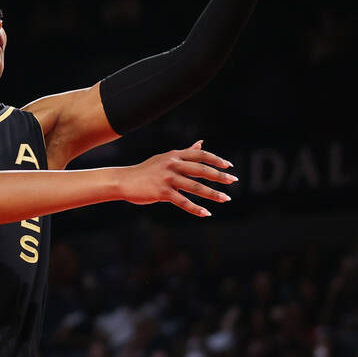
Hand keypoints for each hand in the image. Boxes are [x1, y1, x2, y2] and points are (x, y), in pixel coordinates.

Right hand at [119, 140, 235, 216]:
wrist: (124, 181)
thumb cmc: (146, 170)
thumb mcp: (165, 158)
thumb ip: (185, 152)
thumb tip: (201, 143)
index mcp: (174, 155)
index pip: (200, 155)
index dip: (216, 160)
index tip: (228, 166)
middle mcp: (172, 164)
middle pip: (201, 169)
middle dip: (219, 176)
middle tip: (233, 181)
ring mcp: (167, 178)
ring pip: (195, 187)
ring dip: (212, 194)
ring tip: (226, 199)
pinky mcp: (162, 192)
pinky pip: (183, 202)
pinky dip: (196, 208)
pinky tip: (206, 213)